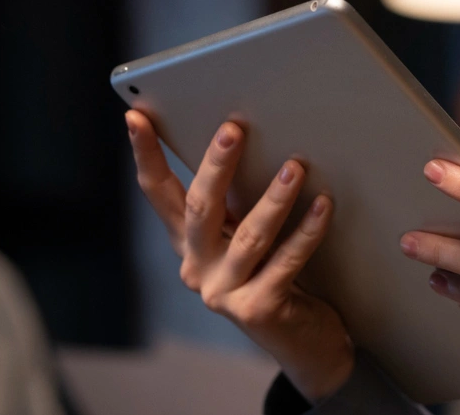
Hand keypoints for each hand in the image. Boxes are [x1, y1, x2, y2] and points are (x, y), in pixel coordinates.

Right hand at [125, 110, 353, 401]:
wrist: (304, 344)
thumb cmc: (277, 278)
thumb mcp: (246, 238)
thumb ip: (237, 204)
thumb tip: (241, 139)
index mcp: (191, 245)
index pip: (159, 193)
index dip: (146, 154)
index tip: (136, 116)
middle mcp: (199, 268)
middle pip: (200, 207)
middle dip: (215, 165)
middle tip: (233, 129)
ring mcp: (225, 292)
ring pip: (249, 235)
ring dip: (275, 198)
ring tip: (296, 166)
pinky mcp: (257, 309)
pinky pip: (286, 262)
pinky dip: (307, 233)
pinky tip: (323, 206)